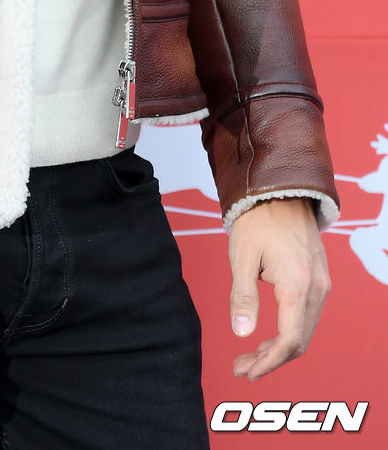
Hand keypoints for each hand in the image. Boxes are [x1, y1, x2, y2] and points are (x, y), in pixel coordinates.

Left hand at [227, 197, 330, 380]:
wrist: (280, 190)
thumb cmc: (257, 220)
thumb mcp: (241, 256)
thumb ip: (243, 296)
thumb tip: (242, 334)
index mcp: (297, 285)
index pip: (289, 340)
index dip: (269, 362)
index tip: (247, 372)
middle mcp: (317, 289)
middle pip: (299, 341)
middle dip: (270, 360)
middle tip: (241, 367)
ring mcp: (322, 284)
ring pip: (304, 330)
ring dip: (279, 348)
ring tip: (249, 355)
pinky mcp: (319, 278)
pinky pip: (307, 316)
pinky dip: (288, 331)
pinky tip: (267, 334)